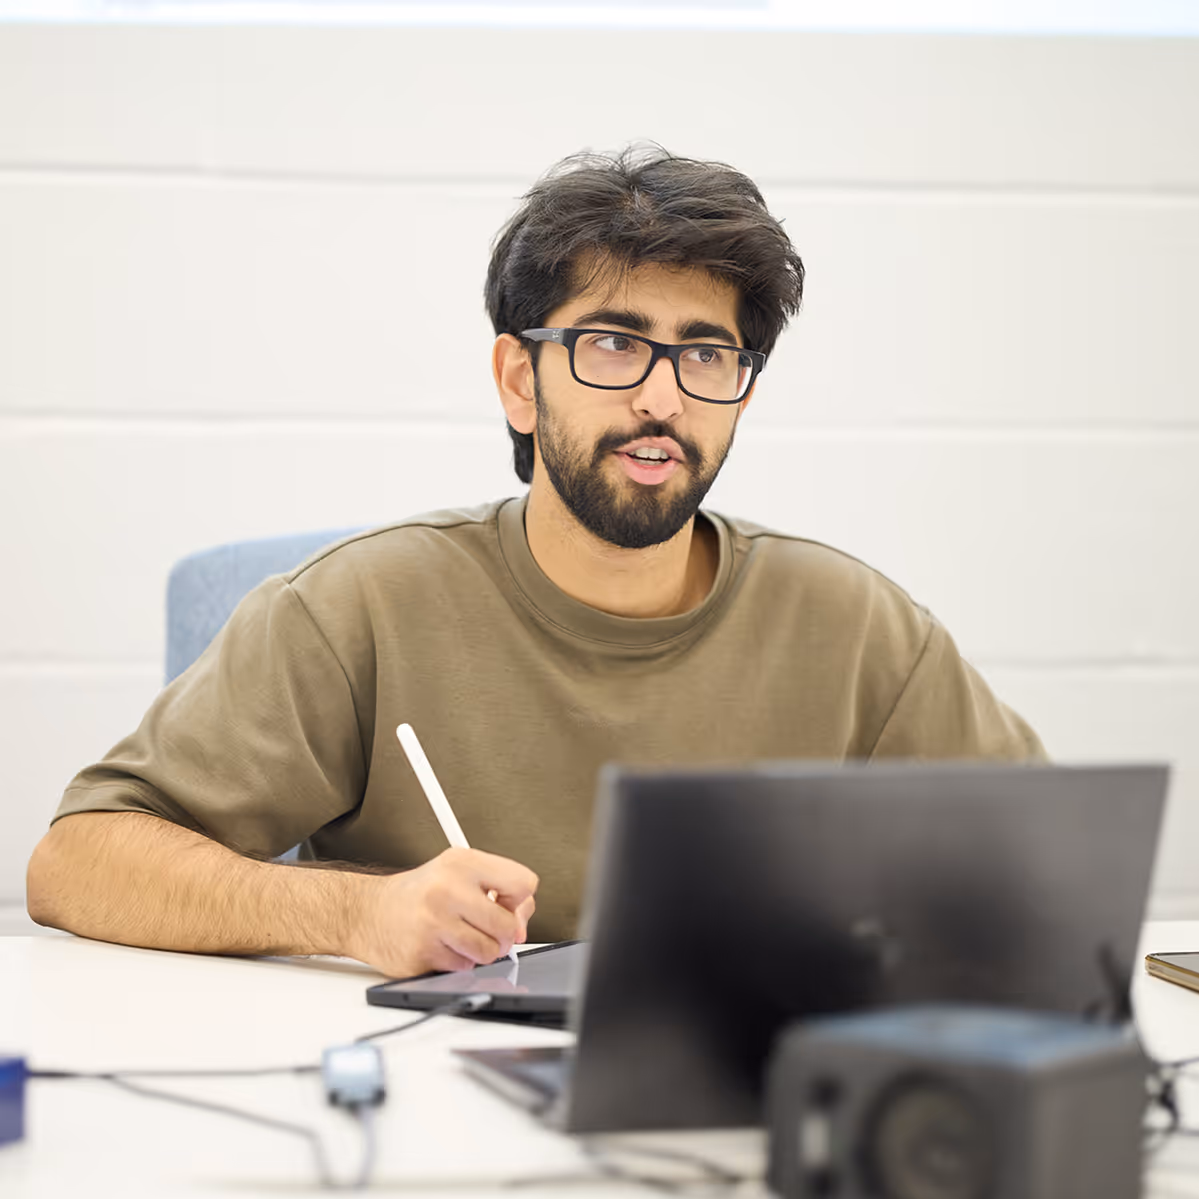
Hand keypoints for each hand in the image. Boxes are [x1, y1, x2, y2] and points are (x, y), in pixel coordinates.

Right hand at [348, 847, 537, 977]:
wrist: (366, 911)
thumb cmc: (419, 894)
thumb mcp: (458, 874)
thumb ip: (498, 890)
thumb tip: (522, 922)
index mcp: (463, 862)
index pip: (523, 883)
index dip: (520, 901)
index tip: (507, 905)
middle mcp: (448, 889)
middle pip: (508, 926)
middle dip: (502, 935)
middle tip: (485, 929)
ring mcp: (434, 922)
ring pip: (489, 952)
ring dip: (480, 951)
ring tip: (461, 937)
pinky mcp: (423, 952)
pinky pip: (463, 968)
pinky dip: (458, 962)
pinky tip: (441, 946)